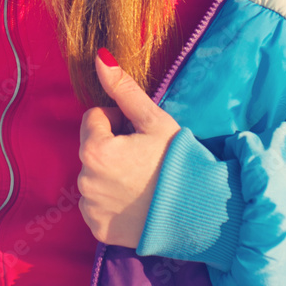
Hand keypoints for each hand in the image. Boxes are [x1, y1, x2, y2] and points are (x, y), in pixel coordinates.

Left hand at [78, 52, 179, 247]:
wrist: (200, 213)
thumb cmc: (177, 160)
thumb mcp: (153, 119)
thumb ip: (122, 88)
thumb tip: (99, 56)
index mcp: (95, 149)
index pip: (95, 117)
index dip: (118, 121)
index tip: (139, 133)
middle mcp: (85, 180)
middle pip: (92, 146)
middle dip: (112, 145)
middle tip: (142, 156)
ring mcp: (91, 207)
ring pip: (94, 174)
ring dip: (110, 172)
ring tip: (141, 178)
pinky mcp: (99, 229)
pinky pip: (97, 203)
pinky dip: (111, 200)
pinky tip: (135, 201)